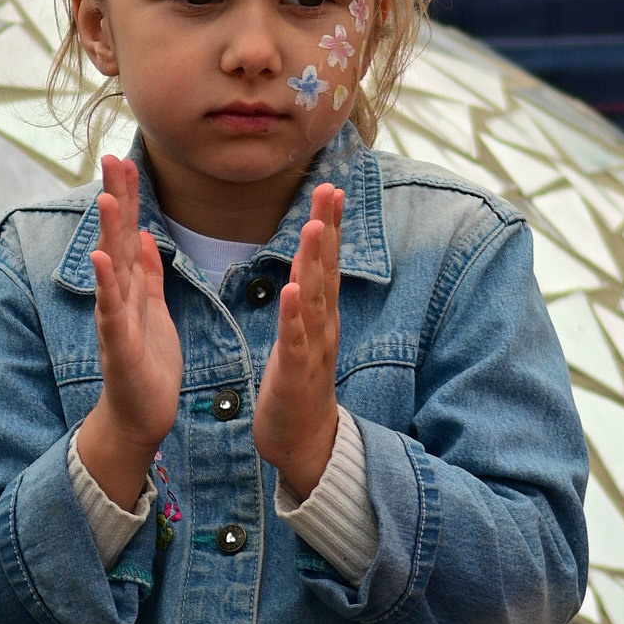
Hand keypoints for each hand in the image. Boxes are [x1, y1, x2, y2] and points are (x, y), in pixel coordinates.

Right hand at [78, 152, 182, 509]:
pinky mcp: (119, 346)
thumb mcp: (152, 309)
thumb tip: (142, 235)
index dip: (129, 196)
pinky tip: (103, 260)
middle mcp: (118, 297)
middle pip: (116, 239)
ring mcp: (115, 320)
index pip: (129, 232)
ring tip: (109, 197)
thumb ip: (146, 273)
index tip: (125, 157)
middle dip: (116, 199)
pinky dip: (108, 285)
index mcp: (132, 287)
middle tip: (112, 157)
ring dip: (109, 232)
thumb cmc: (149, 364)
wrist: (141, 416)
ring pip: (112, 269)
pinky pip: (113, 311)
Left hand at [254, 184, 342, 502]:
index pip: (326, 260)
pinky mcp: (298, 373)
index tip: (330, 185)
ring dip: (315, 263)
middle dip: (328, 227)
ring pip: (316, 298)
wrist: (302, 439)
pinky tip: (292, 291)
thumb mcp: (301, 331)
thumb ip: (305, 296)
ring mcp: (314, 348)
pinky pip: (297, 340)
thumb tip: (306, 260)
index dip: (330, 223)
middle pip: (327, 269)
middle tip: (329, 189)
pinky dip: (295, 315)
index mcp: (320, 313)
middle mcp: (324, 324)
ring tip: (314, 228)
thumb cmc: (296, 382)